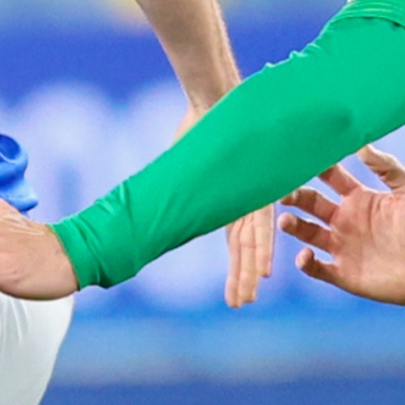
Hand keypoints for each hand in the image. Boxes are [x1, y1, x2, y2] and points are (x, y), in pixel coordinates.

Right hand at [174, 97, 275, 307]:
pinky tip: (262, 270)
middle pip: (247, 247)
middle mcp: (248, 201)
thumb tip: (142, 210)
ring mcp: (256, 191)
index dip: (235, 271)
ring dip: (251, 268)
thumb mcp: (185, 172)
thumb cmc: (199, 129)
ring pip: (257, 238)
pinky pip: (261, 218)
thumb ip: (180, 195)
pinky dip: (261, 245)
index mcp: (232, 203)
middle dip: (243, 277)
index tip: (232, 299)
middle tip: (241, 304)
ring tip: (249, 296)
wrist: (211, 99)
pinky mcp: (261, 182)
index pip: (236, 244)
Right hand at [279, 145, 404, 305]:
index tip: (299, 154)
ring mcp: (342, 246)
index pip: (330, 177)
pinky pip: (315, 267)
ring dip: (293, 225)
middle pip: (310, 202)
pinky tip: (305, 255)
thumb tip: (362, 143)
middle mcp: (345, 220)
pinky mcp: (342, 273)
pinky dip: (305, 262)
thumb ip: (387, 168)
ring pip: (306, 232)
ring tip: (285, 220)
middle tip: (282, 191)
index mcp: (359, 198)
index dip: (315, 165)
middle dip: (295, 195)